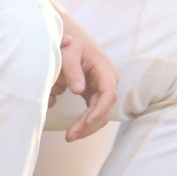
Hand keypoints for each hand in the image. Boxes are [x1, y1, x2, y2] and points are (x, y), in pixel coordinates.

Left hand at [53, 19, 118, 140]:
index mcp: (104, 68)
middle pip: (104, 107)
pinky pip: (93, 111)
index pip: (108, 93)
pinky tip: (73, 131)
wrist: (69, 39)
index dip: (100, 110)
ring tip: (69, 136)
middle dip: (90, 124)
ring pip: (100, 113)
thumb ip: (72, 70)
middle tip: (70, 135)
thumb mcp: (68, 53)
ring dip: (87, 126)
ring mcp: (101, 88)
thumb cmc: (69, 44)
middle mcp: (107, 80)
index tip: (87, 122)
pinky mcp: (93, 93)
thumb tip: (78, 90)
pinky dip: (85, 122)